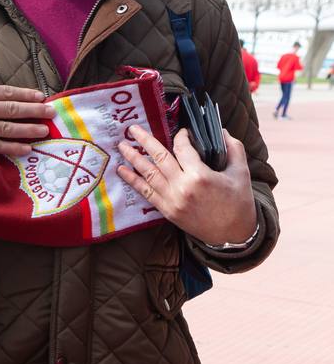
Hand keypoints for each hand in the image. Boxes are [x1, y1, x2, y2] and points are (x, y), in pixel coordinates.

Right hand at [0, 50, 52, 156]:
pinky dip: (11, 148)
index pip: (4, 92)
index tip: (41, 96)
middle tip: (51, 113)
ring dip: (27, 130)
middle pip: (9, 110)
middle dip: (33, 112)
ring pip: (5, 129)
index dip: (24, 94)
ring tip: (44, 131)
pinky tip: (25, 149)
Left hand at [116, 125, 257, 245]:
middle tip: (132, 129)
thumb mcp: (241, 173)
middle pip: (159, 158)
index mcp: (200, 176)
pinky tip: (122, 170)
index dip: (181, 136)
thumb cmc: (239, 203)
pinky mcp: (166, 210)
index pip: (183, 148)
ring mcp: (171, 200)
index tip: (182, 132)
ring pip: (148, 174)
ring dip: (133, 158)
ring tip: (121, 146)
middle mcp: (182, 187)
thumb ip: (234, 149)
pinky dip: (133, 180)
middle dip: (144, 141)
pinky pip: (146, 192)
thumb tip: (222, 131)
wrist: (233, 235)